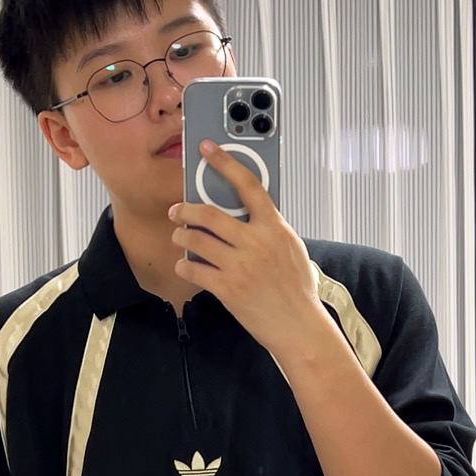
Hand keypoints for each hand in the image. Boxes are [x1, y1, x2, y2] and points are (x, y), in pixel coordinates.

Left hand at [168, 140, 327, 354]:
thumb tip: (249, 212)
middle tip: (177, 211)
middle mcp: (255, 242)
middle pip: (209, 214)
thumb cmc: (297, 289)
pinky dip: (184, 265)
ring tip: (179, 237)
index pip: (247, 185)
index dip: (224, 162)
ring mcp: (240, 265)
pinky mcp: (227, 288)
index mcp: (274, 227)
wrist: (298, 325)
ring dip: (181, 236)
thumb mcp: (291, 247)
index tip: (206, 150)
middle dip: (185, 210)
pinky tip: (185, 264)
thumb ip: (270, 227)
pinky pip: (193, 269)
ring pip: (196, 240)